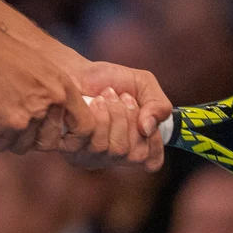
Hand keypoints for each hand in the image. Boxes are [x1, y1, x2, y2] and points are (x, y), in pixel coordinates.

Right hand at [0, 21, 91, 153]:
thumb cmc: (1, 53)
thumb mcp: (40, 68)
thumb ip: (51, 92)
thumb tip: (52, 119)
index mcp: (64, 88)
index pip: (85, 127)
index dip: (73, 138)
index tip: (60, 138)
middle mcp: (52, 104)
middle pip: (48, 142)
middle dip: (29, 138)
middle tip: (13, 126)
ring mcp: (31, 116)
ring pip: (21, 146)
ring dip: (6, 139)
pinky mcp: (8, 124)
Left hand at [52, 53, 170, 171]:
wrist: (75, 70)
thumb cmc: (109, 80)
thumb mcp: (144, 85)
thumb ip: (159, 106)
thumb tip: (148, 129)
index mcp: (133, 146)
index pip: (152, 161)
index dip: (152, 138)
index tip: (144, 113)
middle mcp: (113, 157)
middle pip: (136, 154)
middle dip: (132, 119)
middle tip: (123, 97)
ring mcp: (93, 157)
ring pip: (117, 149)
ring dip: (115, 114)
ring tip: (106, 96)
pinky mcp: (72, 151)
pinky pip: (95, 142)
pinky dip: (100, 116)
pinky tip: (93, 103)